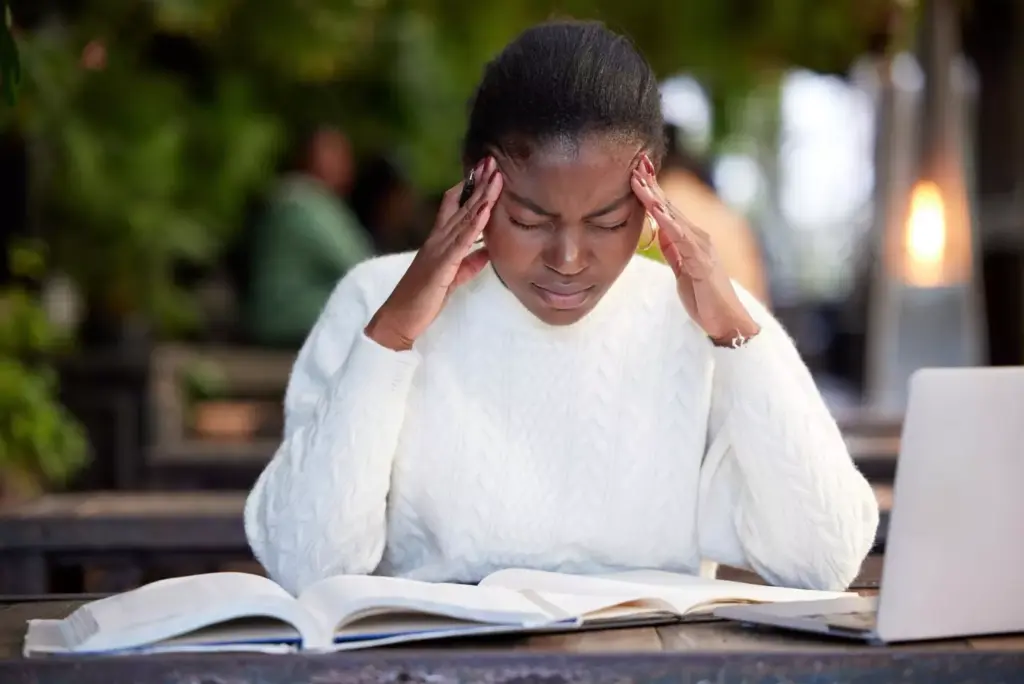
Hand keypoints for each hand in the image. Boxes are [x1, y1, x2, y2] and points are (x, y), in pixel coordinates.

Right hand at [366, 157, 502, 350]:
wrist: (399, 318)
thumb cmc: (422, 299)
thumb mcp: (452, 278)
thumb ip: (469, 264)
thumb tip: (488, 253)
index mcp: (439, 241)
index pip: (454, 207)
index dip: (469, 188)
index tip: (485, 171)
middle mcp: (437, 240)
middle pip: (461, 205)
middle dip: (478, 183)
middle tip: (492, 160)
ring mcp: (438, 250)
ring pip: (464, 218)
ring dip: (482, 196)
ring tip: (496, 176)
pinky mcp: (442, 265)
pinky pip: (461, 241)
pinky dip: (475, 224)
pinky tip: (486, 209)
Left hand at [631, 154, 759, 342]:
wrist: (726, 320)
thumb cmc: (704, 297)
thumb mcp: (682, 270)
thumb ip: (673, 250)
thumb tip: (660, 233)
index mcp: (689, 239)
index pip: (667, 211)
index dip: (652, 192)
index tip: (637, 174)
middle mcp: (697, 237)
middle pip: (669, 206)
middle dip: (652, 185)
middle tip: (636, 163)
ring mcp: (700, 247)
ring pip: (673, 217)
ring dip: (655, 198)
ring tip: (640, 180)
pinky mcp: (700, 261)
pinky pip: (681, 238)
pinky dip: (668, 222)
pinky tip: (656, 210)